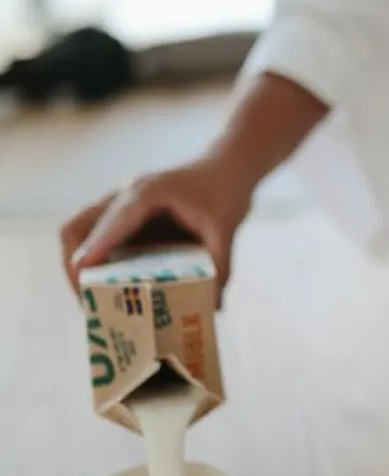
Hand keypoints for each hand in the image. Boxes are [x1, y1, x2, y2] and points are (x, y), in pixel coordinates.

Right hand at [60, 153, 254, 303]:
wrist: (225, 169)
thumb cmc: (224, 192)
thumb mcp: (226, 228)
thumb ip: (220, 264)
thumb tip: (214, 306)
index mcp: (146, 193)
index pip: (111, 221)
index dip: (95, 248)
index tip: (82, 274)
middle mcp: (124, 197)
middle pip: (77, 227)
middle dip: (75, 266)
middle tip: (88, 303)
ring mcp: (120, 207)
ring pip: (81, 234)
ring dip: (81, 268)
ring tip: (94, 304)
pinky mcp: (125, 219)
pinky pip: (98, 241)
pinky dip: (98, 266)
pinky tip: (113, 292)